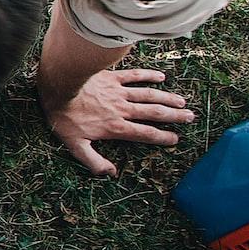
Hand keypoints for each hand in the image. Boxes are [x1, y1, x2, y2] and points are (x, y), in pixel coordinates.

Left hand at [41, 68, 194, 175]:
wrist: (58, 88)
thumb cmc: (64, 118)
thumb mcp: (75, 146)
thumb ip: (94, 161)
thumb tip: (111, 174)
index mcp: (116, 127)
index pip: (145, 134)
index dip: (163, 137)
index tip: (176, 139)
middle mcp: (123, 109)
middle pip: (154, 113)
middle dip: (174, 116)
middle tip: (190, 117)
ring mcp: (119, 92)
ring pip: (149, 95)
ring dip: (167, 98)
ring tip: (182, 101)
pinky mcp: (112, 77)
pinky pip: (134, 75)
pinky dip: (149, 76)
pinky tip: (161, 77)